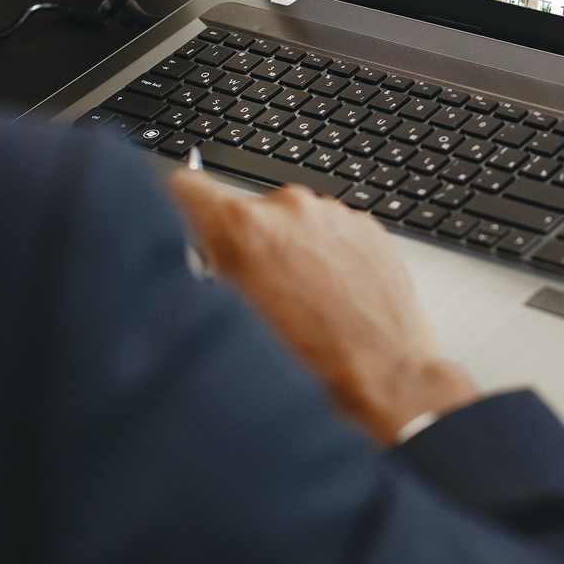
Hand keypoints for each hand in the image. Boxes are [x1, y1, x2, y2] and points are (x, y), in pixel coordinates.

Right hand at [164, 176, 478, 445]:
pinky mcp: (366, 225)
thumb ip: (209, 272)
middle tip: (257, 292)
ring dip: (288, 249)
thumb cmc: (313, 364)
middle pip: (244, 212)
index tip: (182, 220)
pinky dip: (323, 253)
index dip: (179, 206)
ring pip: (290, 222)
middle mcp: (289, 208)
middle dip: (244, 246)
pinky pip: (328, 229)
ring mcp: (332, 214)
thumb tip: (195, 252)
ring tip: (302, 302)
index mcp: (245, 229)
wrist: (385, 377)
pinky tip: (330, 295)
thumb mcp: (233, 321)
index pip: (186, 187)